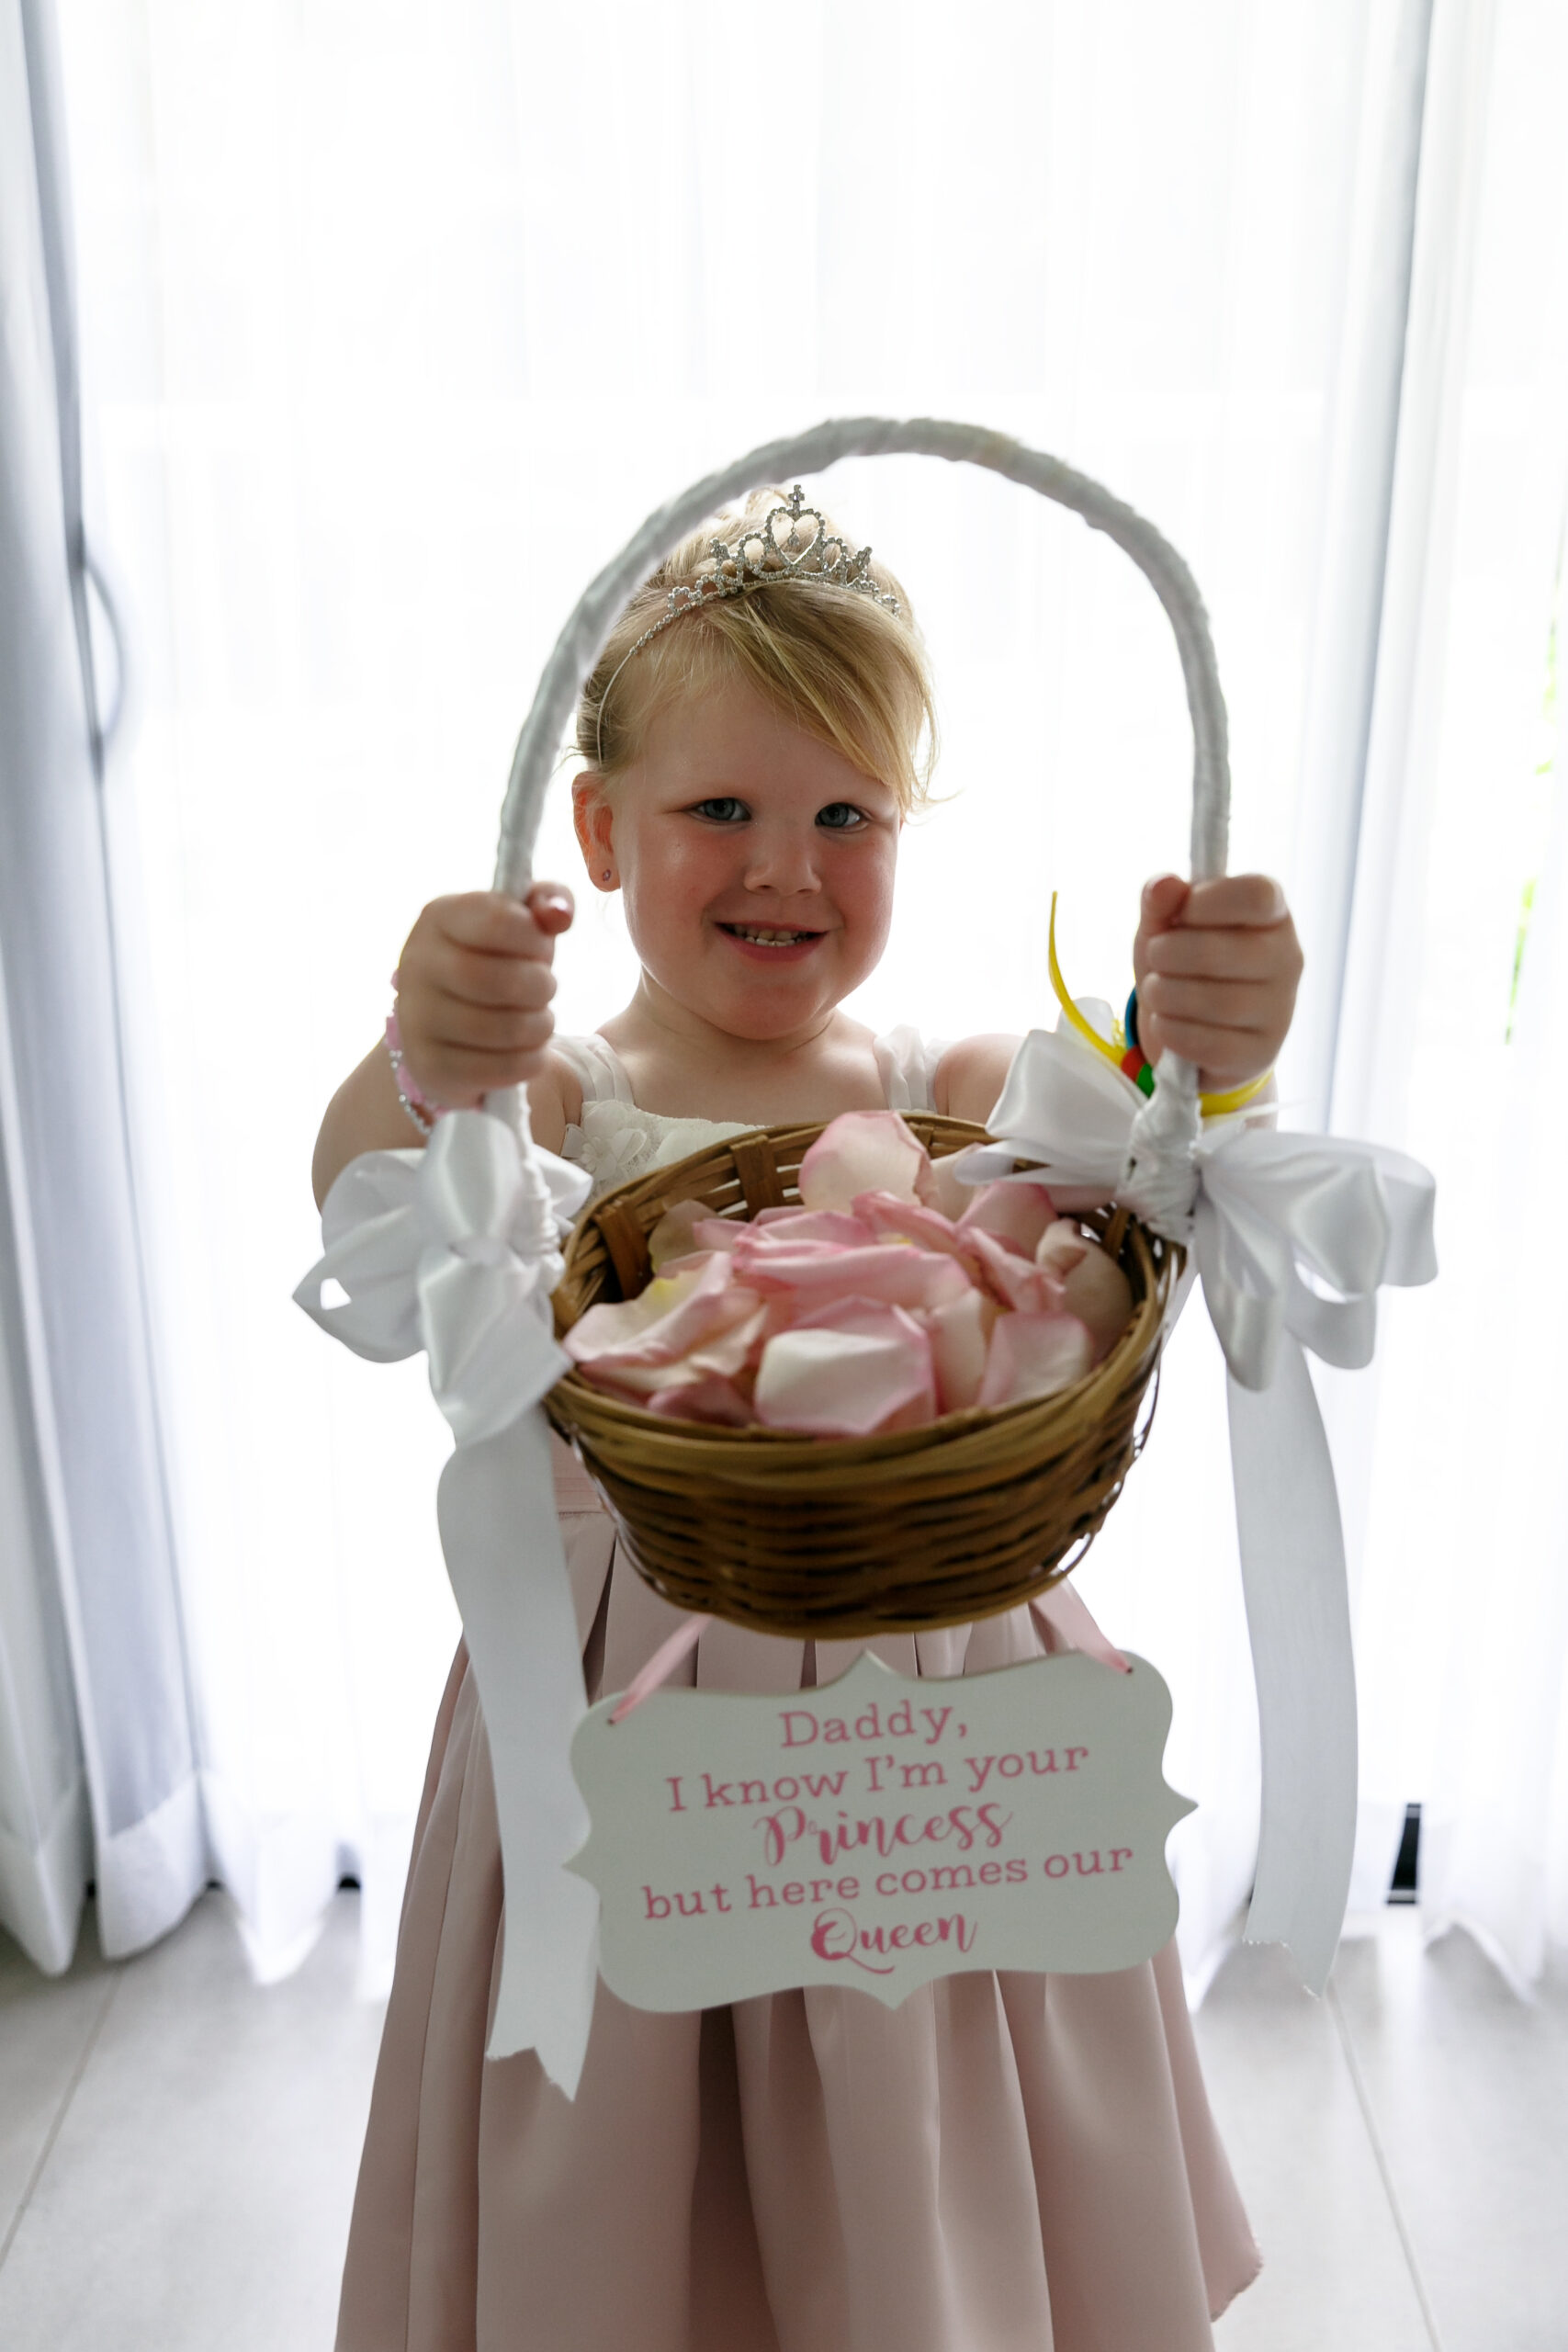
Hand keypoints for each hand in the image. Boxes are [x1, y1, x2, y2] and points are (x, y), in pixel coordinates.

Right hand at [392, 884, 573, 1108]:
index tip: (539, 946)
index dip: (535, 937)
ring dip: (541, 1026)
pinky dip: (530, 1061)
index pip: (497, 919)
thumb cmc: (494, 960)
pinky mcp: (430, 1066)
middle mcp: (418, 964)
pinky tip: (526, 1049)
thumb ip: (548, 902)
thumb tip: (560, 915)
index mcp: (439, 917)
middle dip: (541, 987)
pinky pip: (502, 1068)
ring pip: (505, 1029)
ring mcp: (417, 1018)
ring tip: (538, 1019)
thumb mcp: (521, 922)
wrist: (447, 1024)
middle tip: (544, 988)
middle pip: (501, 981)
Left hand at [1132, 874, 1301, 1089]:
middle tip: (1155, 957)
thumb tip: (1164, 885)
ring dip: (1165, 995)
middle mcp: (1287, 958)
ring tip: (1156, 990)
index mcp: (1272, 914)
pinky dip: (1172, 1031)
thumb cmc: (1184, 964)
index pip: (1256, 895)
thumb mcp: (1167, 926)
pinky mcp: (1261, 1052)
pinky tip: (1166, 1022)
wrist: (1195, 1030)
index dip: (1207, 901)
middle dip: (1167, 954)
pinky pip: (1208, 1044)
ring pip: (1214, 1002)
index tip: (1182, 913)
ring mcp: (1280, 1009)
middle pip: (1220, 952)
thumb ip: (1162, 902)